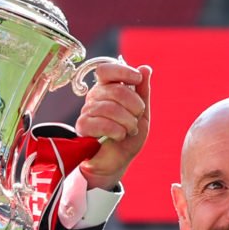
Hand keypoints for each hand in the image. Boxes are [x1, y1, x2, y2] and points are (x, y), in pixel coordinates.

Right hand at [75, 63, 151, 190]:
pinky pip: (102, 123)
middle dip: (135, 106)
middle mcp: (95, 97)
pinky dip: (117, 131)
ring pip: (111, 108)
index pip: (107, 70)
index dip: (124, 72)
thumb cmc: (128, 136)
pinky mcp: (83, 127)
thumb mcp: (141, 113)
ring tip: (129, 130)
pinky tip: (119, 136)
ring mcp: (87, 111)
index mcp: (107, 89)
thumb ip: (143, 91)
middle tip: (137, 118)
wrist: (117, 160)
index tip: (137, 80)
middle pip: (116, 91)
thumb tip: (145, 68)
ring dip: (128, 122)